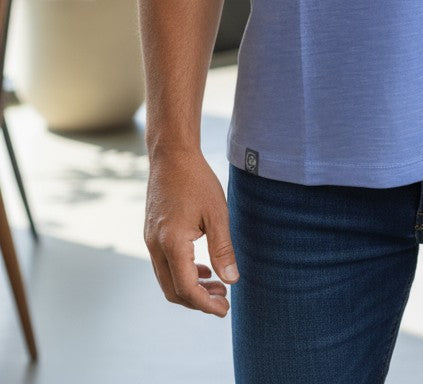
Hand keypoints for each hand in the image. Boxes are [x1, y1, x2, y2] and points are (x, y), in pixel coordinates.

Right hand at [144, 149, 239, 317]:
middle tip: (224, 300)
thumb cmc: (196, 180)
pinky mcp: (151, 234)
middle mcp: (156, 246)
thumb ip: (223, 249)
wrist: (171, 155)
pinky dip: (182, 273)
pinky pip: (164, 265)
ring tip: (217, 285)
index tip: (224, 309)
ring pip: (167, 279)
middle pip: (173, 290)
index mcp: (172, 243)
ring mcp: (150, 240)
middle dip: (198, 301)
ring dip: (190, 288)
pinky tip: (202, 268)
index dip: (205, 304)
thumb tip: (231, 280)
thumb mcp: (217, 214)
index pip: (187, 288)